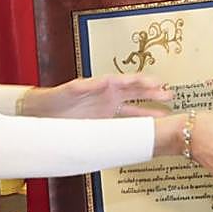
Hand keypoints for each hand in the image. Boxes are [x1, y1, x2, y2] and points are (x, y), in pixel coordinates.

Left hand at [20, 74, 172, 118]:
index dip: (145, 82)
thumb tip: (106, 81)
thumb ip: (88, 86)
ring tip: (165, 114)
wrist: (42, 114)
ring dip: (150, 111)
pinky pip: (124, 123)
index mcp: (104, 85)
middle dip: (154, 94)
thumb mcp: (71, 90)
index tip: (158, 84)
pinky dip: (137, 125)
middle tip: (170, 96)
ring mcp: (108, 109)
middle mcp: (109, 96)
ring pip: (135, 109)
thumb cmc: (55, 98)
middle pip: (137, 93)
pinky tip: (146, 130)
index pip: (129, 82)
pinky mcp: (104, 122)